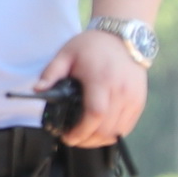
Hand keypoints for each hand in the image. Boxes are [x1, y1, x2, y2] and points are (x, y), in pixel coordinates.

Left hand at [37, 29, 146, 147]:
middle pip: (106, 128)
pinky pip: (128, 126)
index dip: (81, 131)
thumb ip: (51, 73)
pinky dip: (114, 133)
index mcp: (101, 80)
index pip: (94, 114)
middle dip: (87, 140)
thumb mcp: (66, 54)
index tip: (67, 136)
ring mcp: (133, 97)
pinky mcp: (139, 101)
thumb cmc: (92, 45)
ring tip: (85, 137)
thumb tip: (38, 89)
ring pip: (118, 130)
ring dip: (100, 139)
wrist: (123, 36)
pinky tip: (100, 131)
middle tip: (72, 139)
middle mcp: (120, 91)